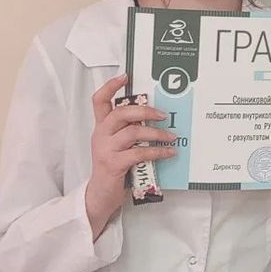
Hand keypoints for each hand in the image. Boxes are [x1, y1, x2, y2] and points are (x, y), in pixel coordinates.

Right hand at [86, 74, 175, 233]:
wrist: (100, 195)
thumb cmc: (114, 167)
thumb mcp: (118, 145)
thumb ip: (130, 131)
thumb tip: (156, 119)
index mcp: (101, 127)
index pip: (99, 101)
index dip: (110, 86)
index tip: (126, 76)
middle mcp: (101, 135)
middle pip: (120, 113)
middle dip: (144, 111)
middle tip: (163, 114)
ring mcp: (105, 149)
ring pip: (132, 133)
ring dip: (156, 133)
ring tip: (171, 137)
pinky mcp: (114, 164)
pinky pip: (139, 153)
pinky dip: (157, 151)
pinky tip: (169, 153)